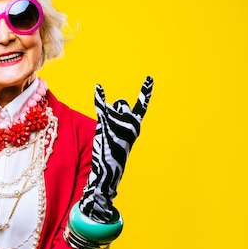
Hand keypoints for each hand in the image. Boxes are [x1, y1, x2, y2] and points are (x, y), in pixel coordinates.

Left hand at [79, 76, 153, 222]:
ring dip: (105, 115)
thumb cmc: (113, 155)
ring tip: (104, 133)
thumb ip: (122, 122)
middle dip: (114, 111)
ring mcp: (119, 122)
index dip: (146, 92)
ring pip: (110, 107)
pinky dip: (99, 96)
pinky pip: (102, 105)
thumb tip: (117, 106)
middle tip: (111, 129)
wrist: (108, 170)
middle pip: (121, 104)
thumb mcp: (122, 137)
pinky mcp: (106, 123)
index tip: (150, 78)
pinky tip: (98, 87)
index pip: (142, 105)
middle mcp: (131, 122)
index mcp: (136, 126)